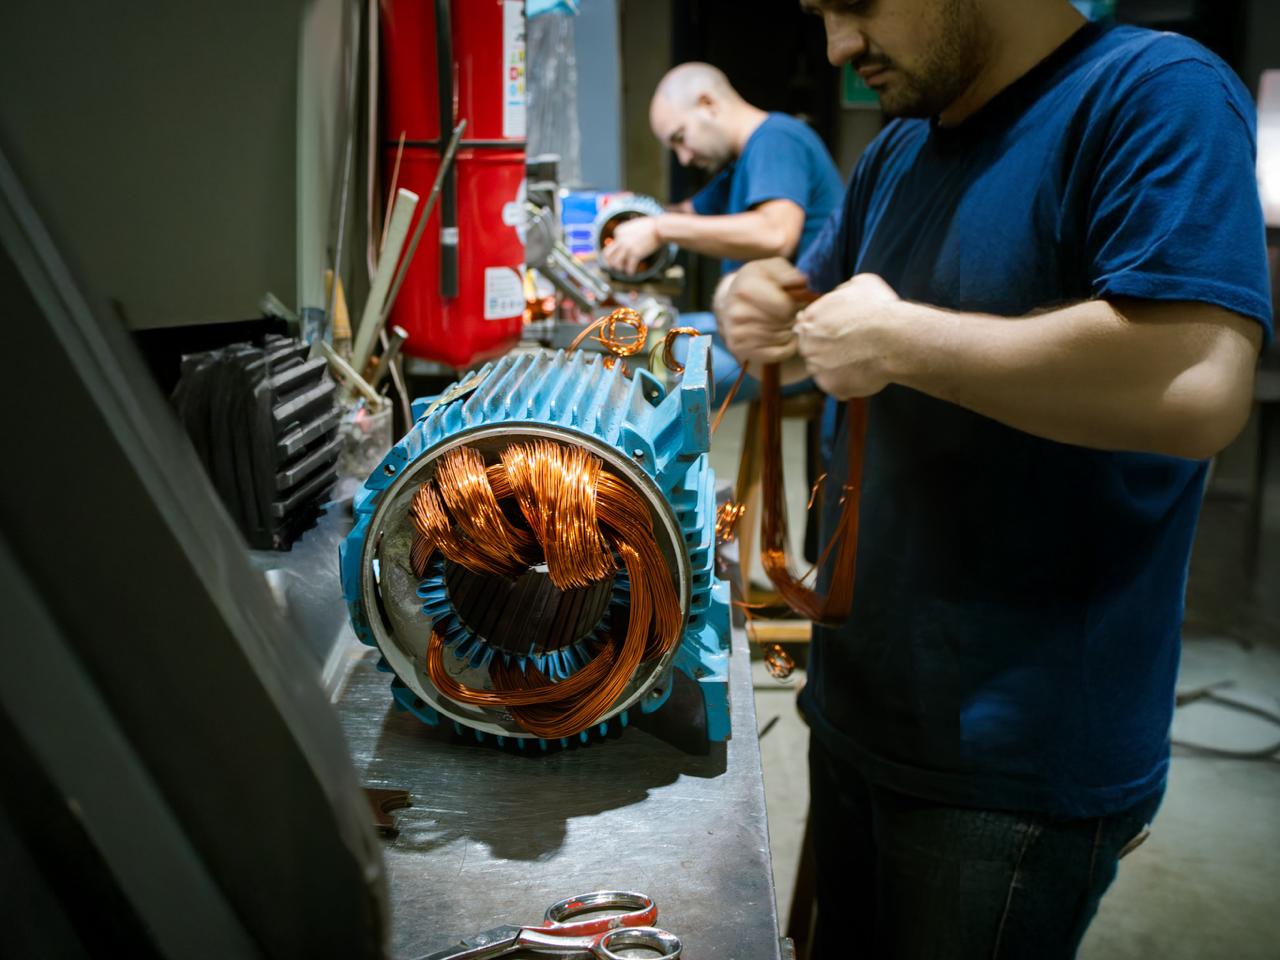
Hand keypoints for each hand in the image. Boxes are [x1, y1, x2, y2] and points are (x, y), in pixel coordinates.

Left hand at [602, 216, 662, 275]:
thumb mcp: (633, 226)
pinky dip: (630, 272)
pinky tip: (632, 273)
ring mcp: (627, 247)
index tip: (621, 256)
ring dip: (619, 269)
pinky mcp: (635, 254)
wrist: (659, 228)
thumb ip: (626, 234)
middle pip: (607, 255)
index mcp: (618, 231)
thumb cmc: (649, 226)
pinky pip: (629, 267)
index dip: (616, 251)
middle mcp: (620, 239)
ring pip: (616, 263)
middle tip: (614, 267)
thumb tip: (623, 243)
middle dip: (610, 262)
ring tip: (624, 270)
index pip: (611, 244)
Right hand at [715, 257, 807, 364]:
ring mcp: (738, 334)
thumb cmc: (757, 284)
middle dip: (791, 317)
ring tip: (780, 321)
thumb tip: (801, 283)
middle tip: (784, 312)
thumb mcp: (771, 269)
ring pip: (784, 338)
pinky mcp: (742, 351)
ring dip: (788, 330)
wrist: (729, 304)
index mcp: (745, 289)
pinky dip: (786, 345)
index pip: (785, 307)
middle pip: (785, 322)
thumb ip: (788, 272)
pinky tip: (778, 335)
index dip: (793, 303)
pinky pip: (780, 353)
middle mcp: (737, 313)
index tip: (788, 300)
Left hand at [795, 273, 901, 398]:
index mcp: (810, 318)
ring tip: (860, 358)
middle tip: (852, 345)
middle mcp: (808, 345)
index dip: (826, 327)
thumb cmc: (880, 309)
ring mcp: (818, 368)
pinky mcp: (832, 387)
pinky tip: (862, 371)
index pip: (809, 324)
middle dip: (828, 347)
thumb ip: (842, 291)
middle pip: (813, 348)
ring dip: (836, 365)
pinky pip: (835, 386)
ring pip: (823, 368)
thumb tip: (839, 295)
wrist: (895, 339)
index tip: (841, 329)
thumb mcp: (860, 283)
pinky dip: (846, 382)